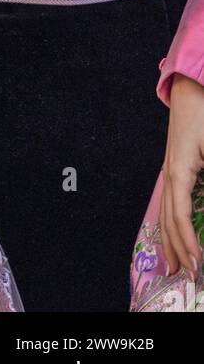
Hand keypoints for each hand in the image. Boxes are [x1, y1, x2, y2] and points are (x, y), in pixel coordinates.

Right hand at [160, 73, 203, 275]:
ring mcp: (169, 169)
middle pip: (168, 219)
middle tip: (186, 275)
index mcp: (179, 171)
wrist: (191, 88)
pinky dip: (169, 222)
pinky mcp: (175, 165)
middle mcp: (170, 174)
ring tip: (174, 263)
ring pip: (165, 212)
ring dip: (169, 239)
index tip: (198, 263)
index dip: (187, 243)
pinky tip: (172, 230)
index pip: (180, 217)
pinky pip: (169, 201)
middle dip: (176, 249)